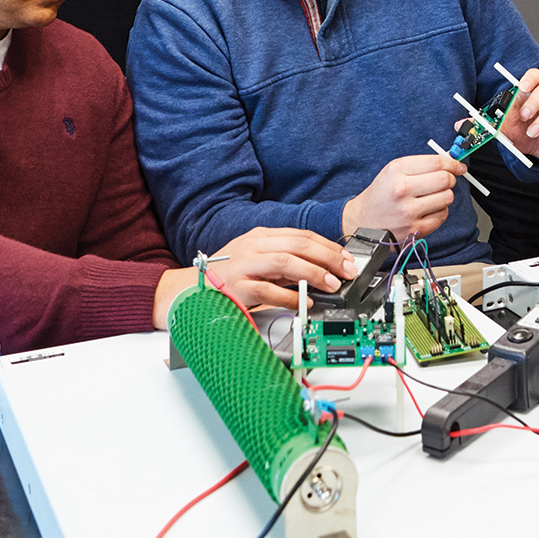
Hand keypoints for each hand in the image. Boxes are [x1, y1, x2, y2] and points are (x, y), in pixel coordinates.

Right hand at [154, 227, 355, 323]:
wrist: (191, 290)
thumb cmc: (228, 277)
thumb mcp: (258, 261)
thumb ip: (285, 263)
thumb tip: (322, 270)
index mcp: (261, 237)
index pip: (302, 235)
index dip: (329, 246)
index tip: (347, 259)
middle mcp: (253, 246)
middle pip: (298, 245)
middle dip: (328, 258)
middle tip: (346, 272)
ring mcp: (244, 265)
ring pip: (285, 262)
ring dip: (314, 273)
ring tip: (332, 285)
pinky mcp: (237, 287)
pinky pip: (268, 290)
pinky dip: (290, 296)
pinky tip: (304, 302)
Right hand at [342, 153, 464, 239]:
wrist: (362, 221)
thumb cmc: (381, 195)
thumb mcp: (393, 171)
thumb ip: (420, 165)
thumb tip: (450, 163)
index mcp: (396, 170)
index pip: (436, 163)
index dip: (453, 163)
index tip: (458, 166)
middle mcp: (402, 190)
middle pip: (445, 180)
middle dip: (450, 179)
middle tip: (446, 182)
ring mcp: (409, 211)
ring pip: (447, 198)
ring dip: (445, 196)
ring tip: (432, 197)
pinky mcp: (415, 229)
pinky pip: (442, 216)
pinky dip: (440, 211)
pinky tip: (428, 210)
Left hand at [499, 67, 538, 162]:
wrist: (538, 152)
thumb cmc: (523, 134)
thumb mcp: (506, 128)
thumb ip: (497, 121)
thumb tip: (483, 118)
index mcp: (531, 95)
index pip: (535, 77)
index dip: (530, 79)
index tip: (522, 87)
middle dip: (534, 101)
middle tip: (524, 116)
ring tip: (533, 132)